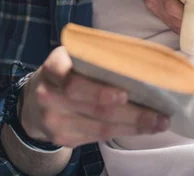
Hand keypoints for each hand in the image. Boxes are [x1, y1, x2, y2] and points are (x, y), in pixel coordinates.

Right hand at [20, 47, 169, 147]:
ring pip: (100, 127)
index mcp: (54, 68)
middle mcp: (50, 96)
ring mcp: (55, 121)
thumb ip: (97, 55)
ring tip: (159, 122)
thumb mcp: (73, 55)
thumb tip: (141, 57)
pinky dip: (123, 131)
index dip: (99, 90)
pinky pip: (98, 137)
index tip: (125, 94)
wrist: (34, 101)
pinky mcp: (63, 138)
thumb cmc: (67, 70)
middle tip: (159, 113)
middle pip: (94, 108)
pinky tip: (142, 128)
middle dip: (131, 112)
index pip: (72, 81)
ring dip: (134, 125)